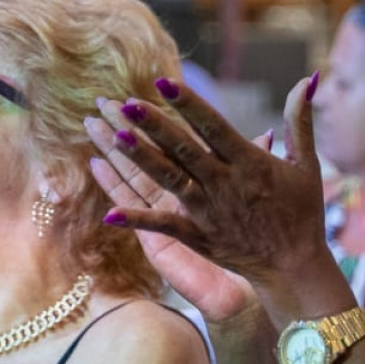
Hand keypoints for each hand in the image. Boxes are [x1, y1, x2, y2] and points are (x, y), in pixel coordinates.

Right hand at [85, 100, 257, 323]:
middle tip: (104, 100)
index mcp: (208, 176)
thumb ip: (260, 159)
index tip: (147, 89)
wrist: (268, 275)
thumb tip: (267, 131)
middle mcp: (186, 192)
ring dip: (120, 156)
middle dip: (131, 128)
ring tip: (95, 129)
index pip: (183, 140)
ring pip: (141, 178)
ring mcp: (175, 214)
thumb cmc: (266, 234)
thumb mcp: (267, 190)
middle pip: (154, 153)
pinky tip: (102, 190)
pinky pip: (146, 220)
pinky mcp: (172, 239)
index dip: (166, 117)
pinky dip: (125, 208)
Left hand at [94, 74, 344, 323]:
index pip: (214, 126)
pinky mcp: (200, 237)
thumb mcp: (307, 163)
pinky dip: (139, 220)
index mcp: (251, 163)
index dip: (189, 104)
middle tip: (125, 103)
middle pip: (184, 149)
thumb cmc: (303, 212)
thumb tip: (309, 77)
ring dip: (142, 159)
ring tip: (115, 136)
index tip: (163, 81)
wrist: (297, 267)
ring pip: (170, 180)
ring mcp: (210, 212)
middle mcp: (227, 184)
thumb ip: (301, 120)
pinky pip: (165, 226)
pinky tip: (110, 213)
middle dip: (154, 126)